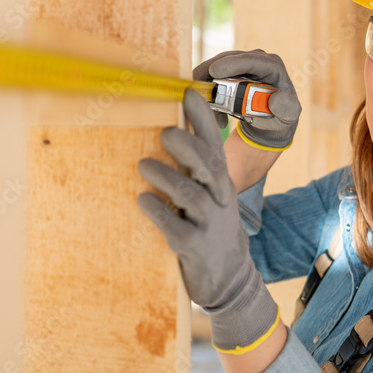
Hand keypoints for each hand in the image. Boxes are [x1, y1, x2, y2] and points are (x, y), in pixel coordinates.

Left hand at [137, 89, 278, 351]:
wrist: (229, 280)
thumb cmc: (210, 227)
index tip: (189, 92)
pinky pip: (175, 227)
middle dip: (188, 145)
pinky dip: (158, 211)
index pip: (215, 144)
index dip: (203, 118)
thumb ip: (193, 168)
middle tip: (165, 132)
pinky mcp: (194, 248)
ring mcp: (209, 224)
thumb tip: (166, 128)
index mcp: (221, 183)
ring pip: (191, 194)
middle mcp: (220, 200)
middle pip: (209, 165)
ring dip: (166, 176)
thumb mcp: (210, 196)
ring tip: (143, 165)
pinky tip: (143, 201)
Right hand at [193, 50, 300, 149]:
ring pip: (214, 67)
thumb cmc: (281, 116)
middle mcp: (255, 59)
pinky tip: (213, 113)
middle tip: (202, 97)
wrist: (270, 120)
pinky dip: (206, 92)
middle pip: (226, 60)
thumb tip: (276, 99)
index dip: (231, 63)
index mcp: (272, 65)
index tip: (214, 71)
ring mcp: (239, 63)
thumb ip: (287, 108)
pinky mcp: (227, 71)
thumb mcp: (289, 115)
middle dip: (210, 76)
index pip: (250, 59)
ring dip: (207, 89)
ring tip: (213, 114)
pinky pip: (209, 76)